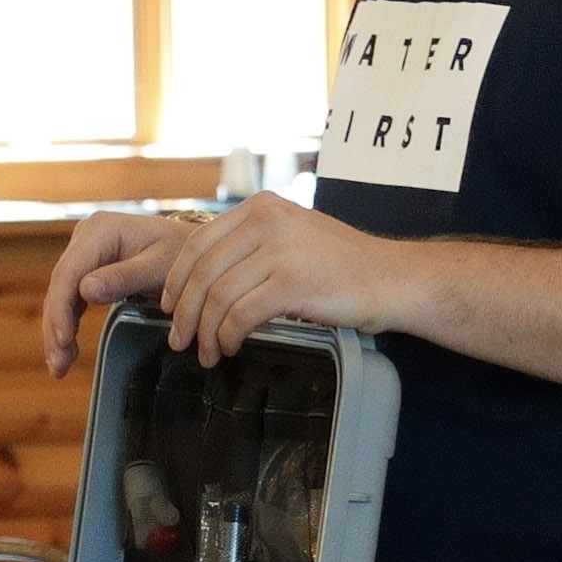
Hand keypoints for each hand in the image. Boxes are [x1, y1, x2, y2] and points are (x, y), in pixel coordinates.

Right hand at [40, 210, 192, 374]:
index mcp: (100, 230)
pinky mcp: (89, 269)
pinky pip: (72, 299)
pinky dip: (68, 324)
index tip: (63, 339)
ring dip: (58, 331)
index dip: (61, 308)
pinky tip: (67, 349)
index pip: (69, 272)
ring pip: (62, 296)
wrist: (194, 249)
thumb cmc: (182, 252)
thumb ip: (124, 278)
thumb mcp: (160, 266)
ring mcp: (86, 252)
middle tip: (59, 363)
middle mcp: (86, 237)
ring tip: (60, 365)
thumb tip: (85, 291)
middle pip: (61, 286)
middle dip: (56, 327)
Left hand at [159, 194, 408, 364]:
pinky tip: (230, 347)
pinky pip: (240, 315)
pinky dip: (227, 336)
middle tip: (179, 340)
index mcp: (261, 208)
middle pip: (202, 271)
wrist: (393, 278)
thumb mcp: (294, 234)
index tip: (168, 305)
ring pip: (217, 296)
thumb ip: (254, 244)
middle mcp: (266, 221)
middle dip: (184, 312)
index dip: (177, 279)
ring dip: (205, 331)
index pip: (199, 242)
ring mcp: (279, 250)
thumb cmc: (345, 265)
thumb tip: (208, 277)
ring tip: (206, 353)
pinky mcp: (291, 282)